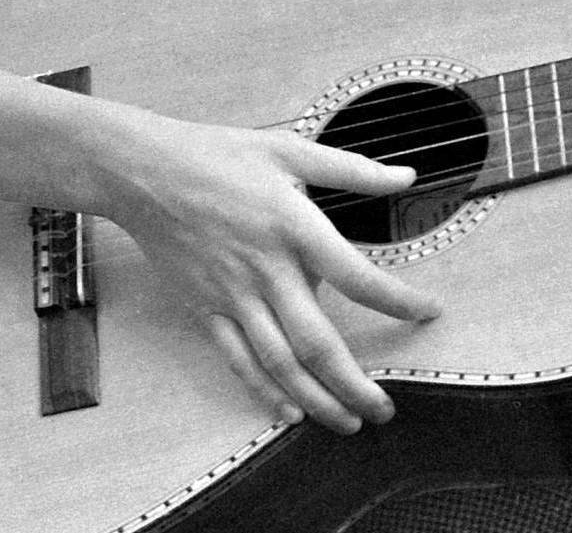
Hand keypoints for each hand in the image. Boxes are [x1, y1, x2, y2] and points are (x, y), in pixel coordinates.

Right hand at [98, 117, 443, 432]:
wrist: (143, 172)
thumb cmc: (219, 155)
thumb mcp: (290, 149)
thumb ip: (353, 169)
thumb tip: (408, 177)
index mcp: (296, 227)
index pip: (357, 276)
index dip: (397, 301)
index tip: (428, 313)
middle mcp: (266, 269)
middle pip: (317, 342)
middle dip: (356, 383)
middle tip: (386, 410)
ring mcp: (233, 295)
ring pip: (279, 363)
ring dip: (318, 399)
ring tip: (349, 422)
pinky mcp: (205, 309)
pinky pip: (237, 359)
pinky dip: (264, 390)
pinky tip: (290, 412)